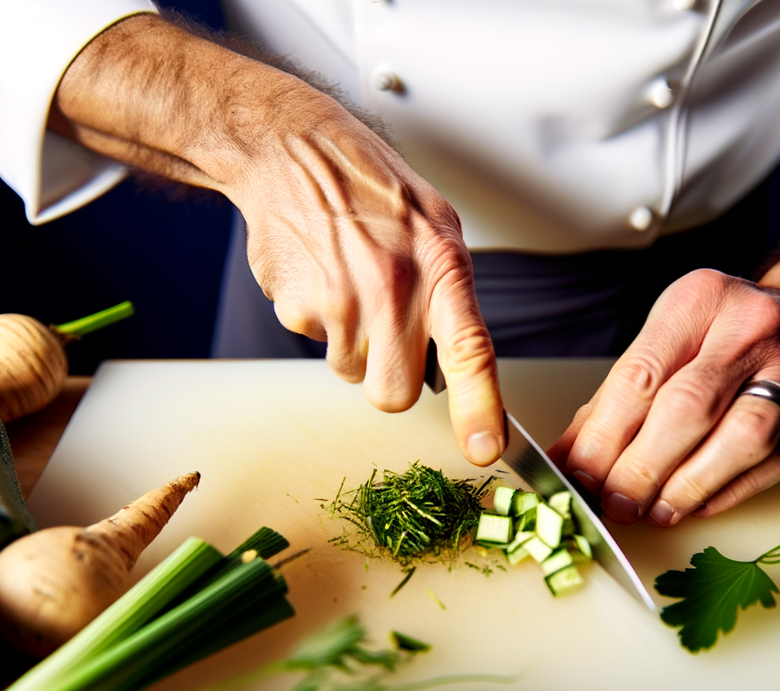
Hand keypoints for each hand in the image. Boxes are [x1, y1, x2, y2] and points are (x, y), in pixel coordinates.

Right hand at [50, 15, 504, 465]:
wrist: (294, 150)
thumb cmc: (373, 191)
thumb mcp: (437, 227)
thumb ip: (452, 297)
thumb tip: (458, 365)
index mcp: (440, 268)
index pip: (470, 351)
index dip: (480, 408)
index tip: (486, 451)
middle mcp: (392, 289)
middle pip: (393, 394)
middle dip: (389, 381)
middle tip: (385, 339)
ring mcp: (340, 301)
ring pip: (351, 373)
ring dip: (352, 344)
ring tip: (350, 285)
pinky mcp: (296, 306)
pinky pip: (315, 343)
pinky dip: (318, 320)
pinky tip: (323, 276)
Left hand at [549, 271, 779, 524]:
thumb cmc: (721, 337)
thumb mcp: (664, 344)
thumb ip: (614, 402)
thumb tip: (568, 461)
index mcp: (698, 301)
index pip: (640, 377)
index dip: (604, 436)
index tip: (578, 475)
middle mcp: (751, 326)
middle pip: (688, 408)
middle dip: (642, 467)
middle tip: (613, 504)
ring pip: (741, 438)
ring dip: (688, 486)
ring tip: (653, 511)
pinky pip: (772, 463)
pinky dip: (724, 493)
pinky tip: (691, 506)